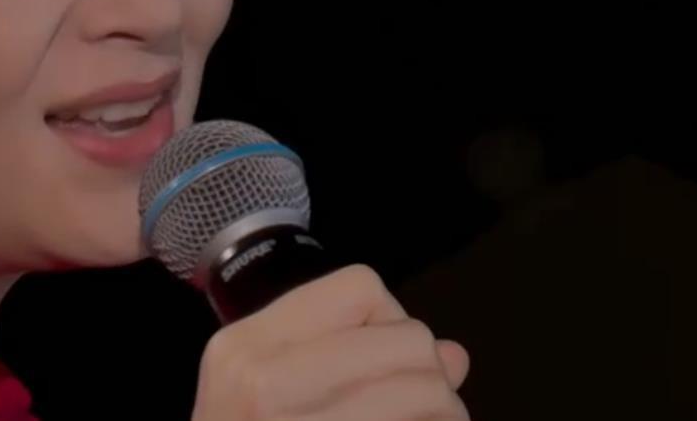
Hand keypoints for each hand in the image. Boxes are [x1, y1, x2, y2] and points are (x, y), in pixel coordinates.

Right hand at [190, 264, 471, 419]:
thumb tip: (453, 355)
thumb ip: (356, 365)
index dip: (390, 322)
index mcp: (243, 350)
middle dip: (431, 376)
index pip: (359, 288)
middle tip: (426, 410)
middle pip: (407, 339)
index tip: (384, 365)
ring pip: (427, 392)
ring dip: (444, 415)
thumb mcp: (269, 400)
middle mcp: (260, 385)